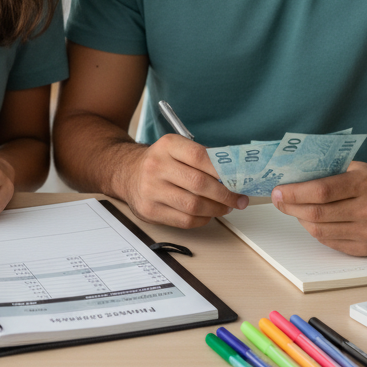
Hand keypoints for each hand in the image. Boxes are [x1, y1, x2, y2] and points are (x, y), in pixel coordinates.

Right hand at [121, 135, 248, 227]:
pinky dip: (202, 220)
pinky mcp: (150, 210)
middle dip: (225, 194)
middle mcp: (156, 166)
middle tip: (238, 198)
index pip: (201, 156)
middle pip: (200, 184)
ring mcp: (151, 189)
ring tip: (225, 207)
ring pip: (194, 206)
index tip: (239, 179)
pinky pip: (185, 221)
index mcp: (167, 145)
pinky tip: (207, 214)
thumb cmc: (160, 162)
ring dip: (216, 209)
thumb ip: (203, 158)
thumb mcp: (177, 149)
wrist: (127, 173)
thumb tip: (234, 175)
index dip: (224, 170)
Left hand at [271, 160, 366, 255]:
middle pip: (318, 213)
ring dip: (300, 219)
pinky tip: (312, 220)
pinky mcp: (366, 249)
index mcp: (365, 184)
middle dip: (291, 207)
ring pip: (320, 230)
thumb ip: (326, 170)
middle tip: (278, 201)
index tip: (278, 191)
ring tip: (294, 209)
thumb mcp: (353, 166)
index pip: (322, 191)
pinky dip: (315, 231)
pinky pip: (329, 242)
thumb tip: (290, 177)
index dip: (295, 193)